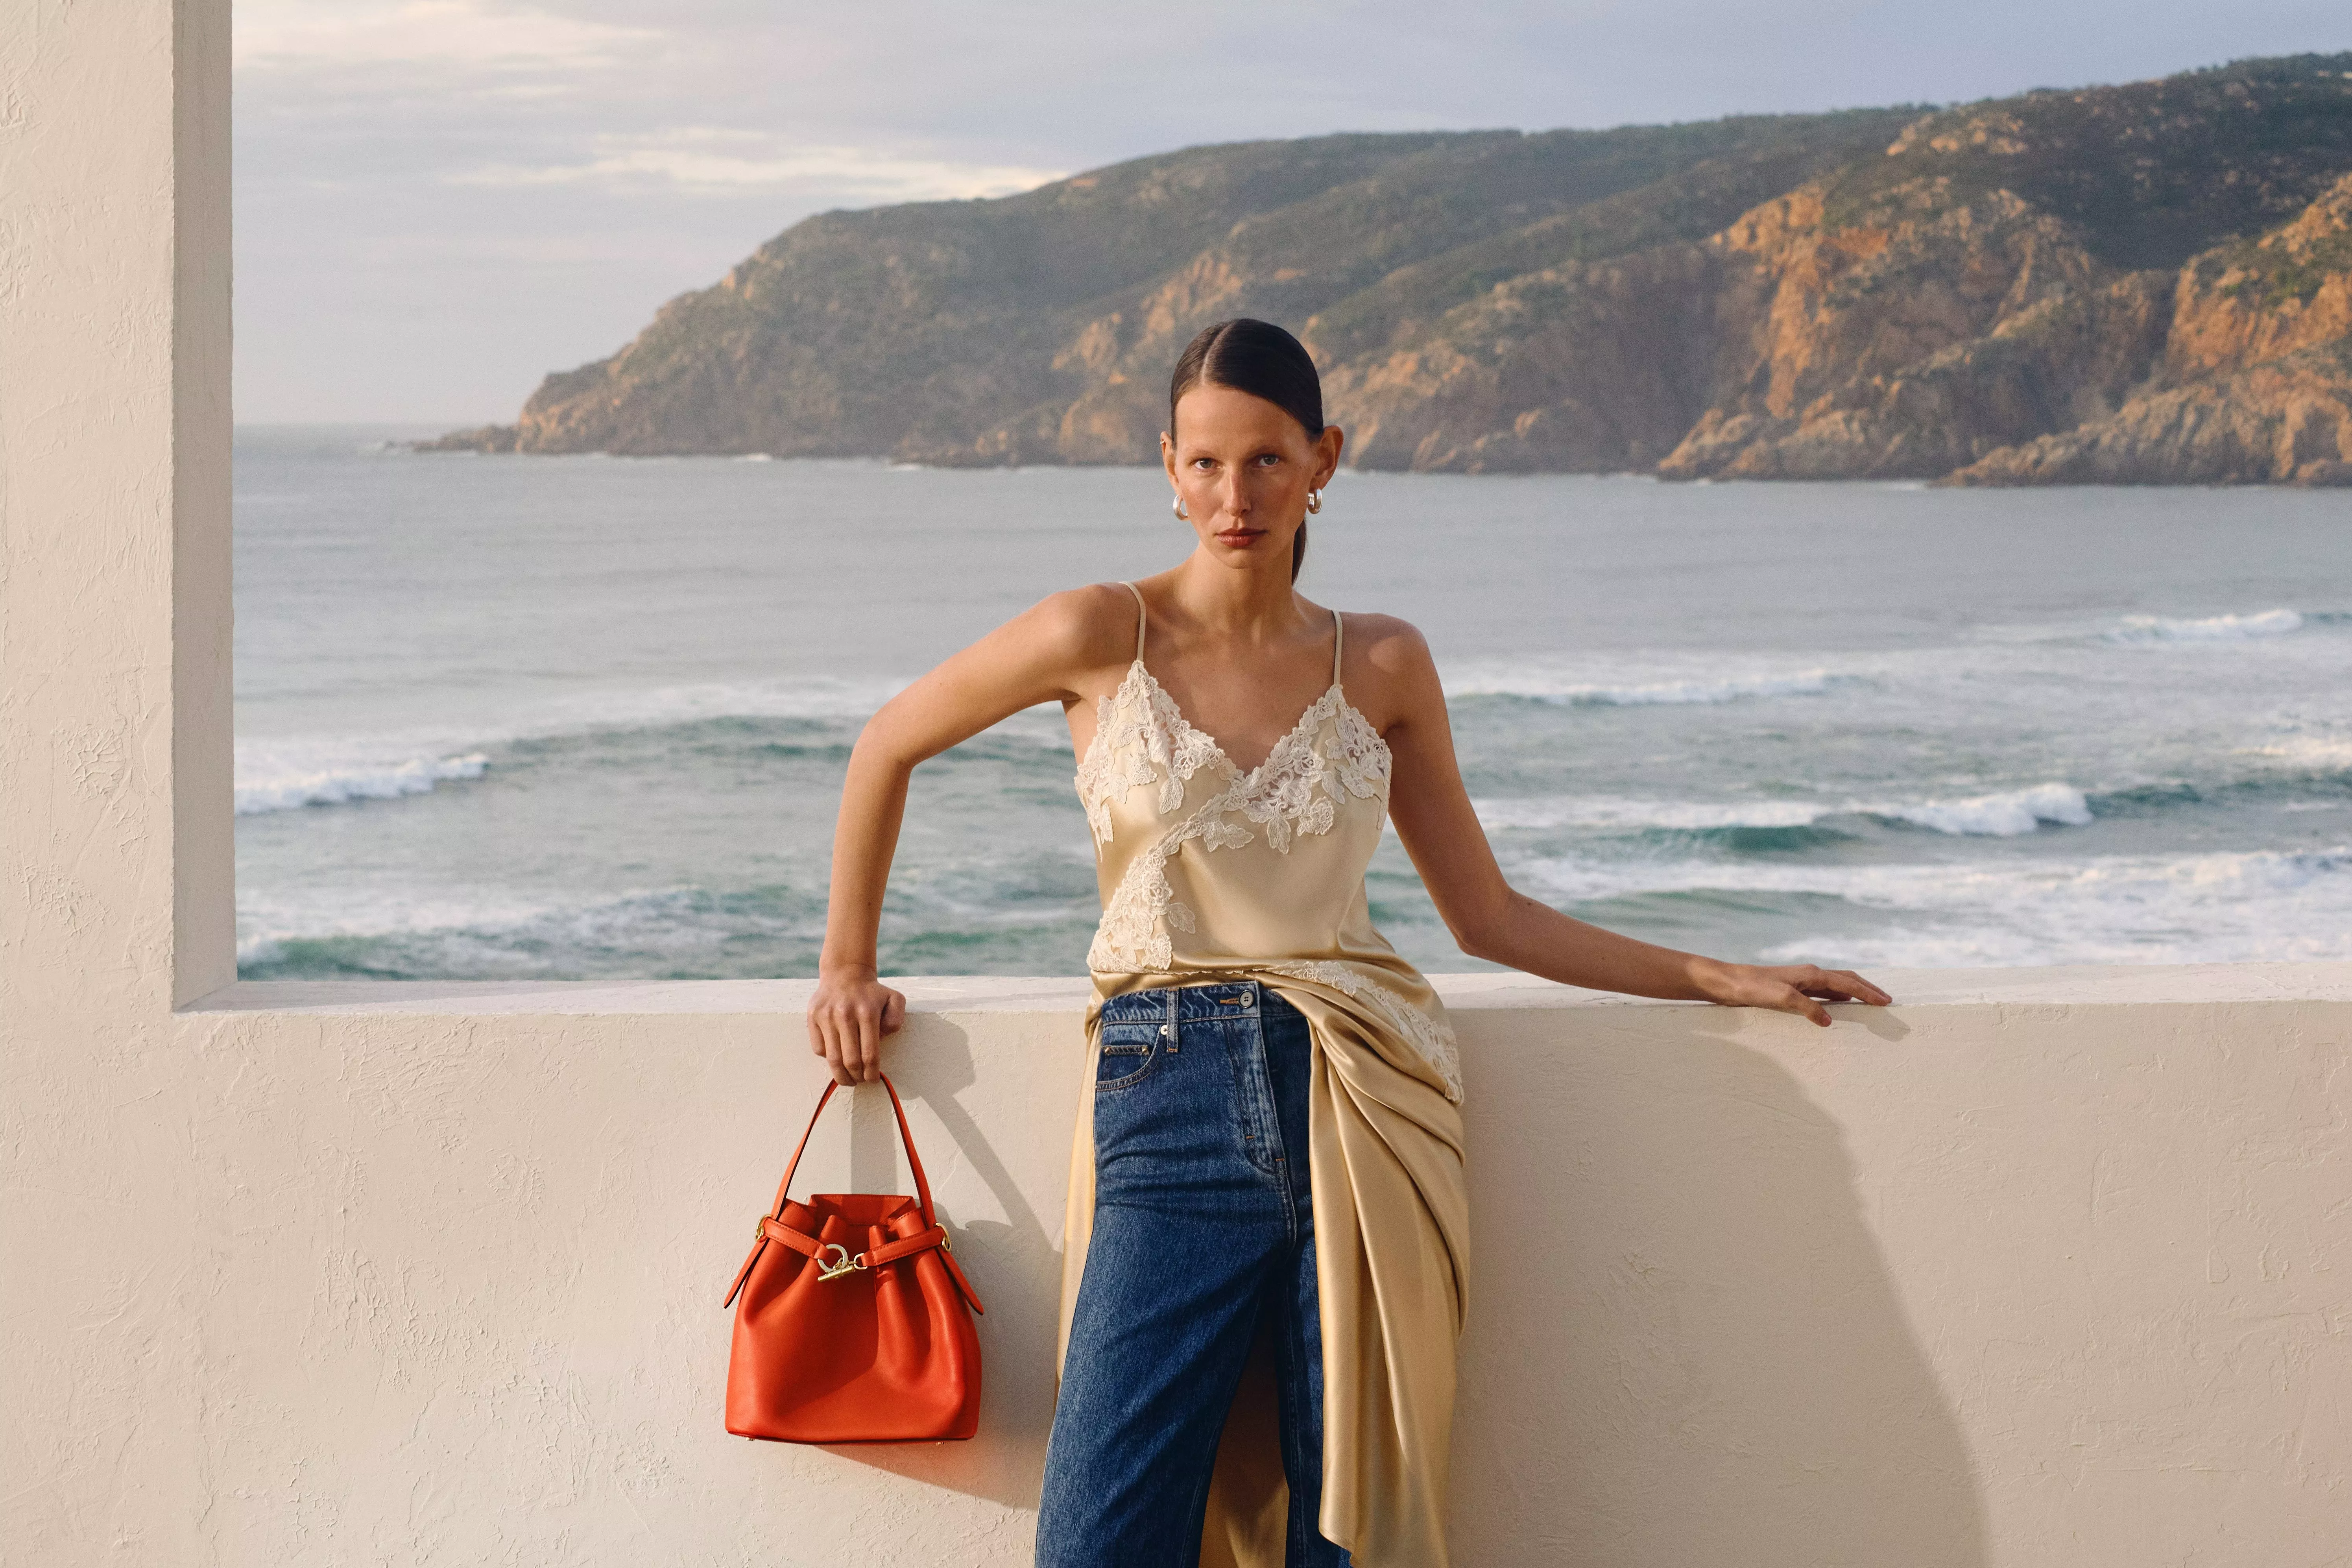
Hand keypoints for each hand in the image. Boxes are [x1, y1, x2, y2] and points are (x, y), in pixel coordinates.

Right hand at [806, 967, 906, 1083]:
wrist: (845, 973)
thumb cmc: (872, 993)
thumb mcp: (895, 1000)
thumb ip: (895, 1020)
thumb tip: (881, 1040)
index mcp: (867, 1012)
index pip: (869, 1054)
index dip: (871, 1073)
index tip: (873, 1080)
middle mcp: (845, 1014)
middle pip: (850, 1060)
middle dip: (857, 1077)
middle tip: (861, 1081)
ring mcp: (826, 1016)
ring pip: (832, 1058)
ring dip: (841, 1076)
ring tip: (848, 1079)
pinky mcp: (813, 1017)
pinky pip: (818, 1048)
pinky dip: (828, 1058)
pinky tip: (837, 1057)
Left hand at [1691, 959, 1891, 1026]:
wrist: (1728, 982)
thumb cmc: (1753, 988)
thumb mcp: (1782, 998)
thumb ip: (1807, 1008)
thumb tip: (1829, 1020)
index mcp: (1811, 974)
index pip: (1848, 983)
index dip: (1868, 992)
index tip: (1886, 1001)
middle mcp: (1809, 975)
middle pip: (1846, 979)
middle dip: (1867, 989)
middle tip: (1885, 1000)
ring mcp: (1801, 981)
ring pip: (1835, 985)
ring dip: (1853, 992)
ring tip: (1867, 1001)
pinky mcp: (1791, 990)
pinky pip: (1822, 992)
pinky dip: (1836, 997)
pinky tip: (1836, 1005)